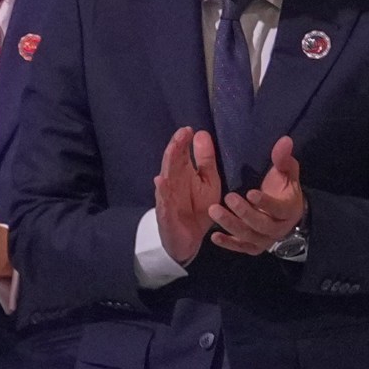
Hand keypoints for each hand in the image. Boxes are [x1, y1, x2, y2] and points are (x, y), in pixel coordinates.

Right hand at [153, 126, 221, 264]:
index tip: (189, 128)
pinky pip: (164, 202)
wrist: (189, 239)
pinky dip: (162, 192)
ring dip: (168, 165)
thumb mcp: (208, 182)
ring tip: (172, 151)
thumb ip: (206, 160)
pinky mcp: (167, 215)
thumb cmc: (197, 207)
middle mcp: (172, 183)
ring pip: (166, 179)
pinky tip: (161, 181)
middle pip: (172, 163)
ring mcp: (167, 198)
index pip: (181, 154)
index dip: (183, 141)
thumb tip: (201, 133)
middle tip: (182, 133)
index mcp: (183, 174)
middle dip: (176, 148)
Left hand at [208, 135, 306, 254]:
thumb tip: (285, 140)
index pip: (279, 208)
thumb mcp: (286, 173)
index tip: (250, 192)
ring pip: (249, 236)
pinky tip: (214, 236)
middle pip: (262, 225)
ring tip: (214, 211)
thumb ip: (283, 159)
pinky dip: (228, 243)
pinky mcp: (253, 247)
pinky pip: (241, 247)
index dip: (266, 202)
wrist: (286, 214)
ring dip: (231, 225)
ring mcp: (265, 239)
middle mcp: (278, 228)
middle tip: (227, 198)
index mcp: (288, 210)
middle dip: (244, 213)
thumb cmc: (283, 189)